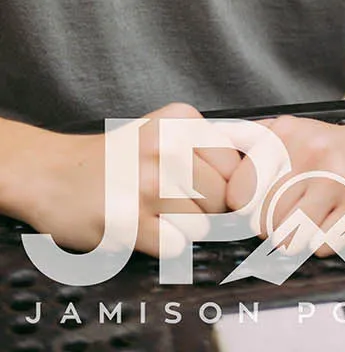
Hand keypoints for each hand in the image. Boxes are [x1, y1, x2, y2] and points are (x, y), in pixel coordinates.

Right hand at [12, 103, 240, 256]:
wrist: (53, 174)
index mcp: (182, 120)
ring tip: (153, 213)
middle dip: (206, 211)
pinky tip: (141, 227)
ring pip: (201, 226)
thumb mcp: (165, 130)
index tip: (212, 192)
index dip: (231, 186)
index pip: (240, 163)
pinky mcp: (127, 220)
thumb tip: (266, 163)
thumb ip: (211, 143)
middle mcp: (168, 146)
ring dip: (182, 230)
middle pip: (223, 198)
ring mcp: (146, 182)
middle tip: (172, 204)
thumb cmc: (118, 157)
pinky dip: (162, 246)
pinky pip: (174, 247)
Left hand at [226, 109, 344, 257]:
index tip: (266, 205)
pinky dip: (328, 241)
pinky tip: (340, 219)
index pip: (241, 196)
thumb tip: (200, 145)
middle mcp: (312, 152)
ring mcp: (339, 178)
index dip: (250, 211)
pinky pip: (324, 245)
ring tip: (317, 218)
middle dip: (276, 228)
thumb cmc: (333, 148)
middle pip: (265, 222)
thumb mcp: (291, 132)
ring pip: (292, 238)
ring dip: (301, 238)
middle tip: (297, 213)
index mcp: (286, 134)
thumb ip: (246, 140)